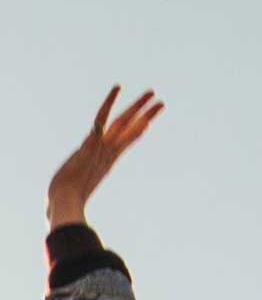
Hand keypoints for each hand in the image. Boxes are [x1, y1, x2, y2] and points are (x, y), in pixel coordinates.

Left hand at [46, 84, 163, 227]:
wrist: (64, 202)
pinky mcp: (92, 142)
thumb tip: (62, 211)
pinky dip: (109, 103)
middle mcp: (109, 152)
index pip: (127, 140)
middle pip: (132, 129)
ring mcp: (102, 147)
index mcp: (107, 161)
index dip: (138, 130)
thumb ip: (73, 196)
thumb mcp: (77, 190)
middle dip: (147, 115)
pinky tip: (116, 89)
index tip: (148, 121)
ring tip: (152, 93)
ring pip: (123, 122)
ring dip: (138, 106)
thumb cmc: (66, 201)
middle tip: (161, 102)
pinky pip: (101, 118)